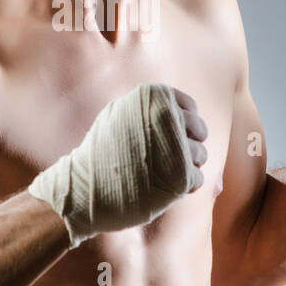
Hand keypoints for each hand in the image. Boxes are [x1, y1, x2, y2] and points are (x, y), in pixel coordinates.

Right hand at [28, 81, 207, 247]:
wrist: (84, 189)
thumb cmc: (102, 152)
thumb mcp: (119, 117)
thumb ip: (152, 112)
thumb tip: (195, 115)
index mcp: (154, 96)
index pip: (190, 108)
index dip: (182, 125)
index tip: (165, 138)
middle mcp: (167, 116)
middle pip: (200, 130)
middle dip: (188, 145)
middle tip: (165, 159)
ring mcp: (175, 146)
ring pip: (201, 155)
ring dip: (186, 167)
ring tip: (158, 174)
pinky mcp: (180, 174)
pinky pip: (198, 178)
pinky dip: (184, 186)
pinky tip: (161, 188)